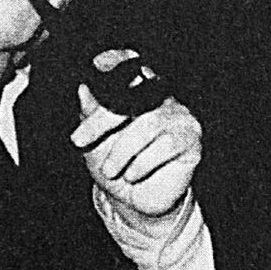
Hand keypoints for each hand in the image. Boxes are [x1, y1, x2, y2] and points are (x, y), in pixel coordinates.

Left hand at [70, 50, 201, 218]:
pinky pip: (166, 145)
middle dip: (101, 120)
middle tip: (78, 141)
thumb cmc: (116, 165)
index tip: (88, 86)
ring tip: (111, 170)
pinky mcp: (192, 137)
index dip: (108, 68)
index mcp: (136, 89)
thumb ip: (90, 114)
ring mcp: (179, 114)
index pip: (123, 70)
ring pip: (147, 124)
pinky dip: (143, 163)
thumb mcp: (94, 142)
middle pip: (133, 94)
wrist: (135, 201)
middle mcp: (160, 95)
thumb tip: (84, 89)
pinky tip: (133, 175)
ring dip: (122, 151)